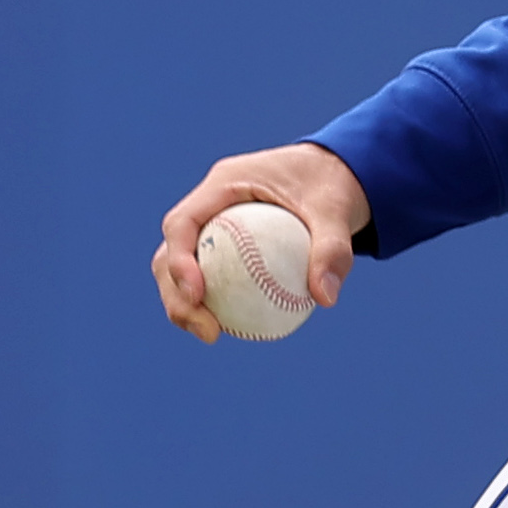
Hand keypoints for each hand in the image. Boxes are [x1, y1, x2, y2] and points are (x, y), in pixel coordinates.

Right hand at [152, 142, 370, 339]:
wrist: (335, 172)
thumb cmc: (330, 183)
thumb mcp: (336, 209)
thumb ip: (332, 249)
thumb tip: (325, 298)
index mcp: (223, 184)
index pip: (182, 223)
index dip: (179, 261)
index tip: (198, 295)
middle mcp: (210, 204)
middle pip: (170, 251)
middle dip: (176, 294)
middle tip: (208, 330)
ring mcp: (214, 224)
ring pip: (183, 267)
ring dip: (187, 304)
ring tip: (213, 334)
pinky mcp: (226, 244)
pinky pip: (213, 275)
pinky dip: (216, 302)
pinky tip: (236, 329)